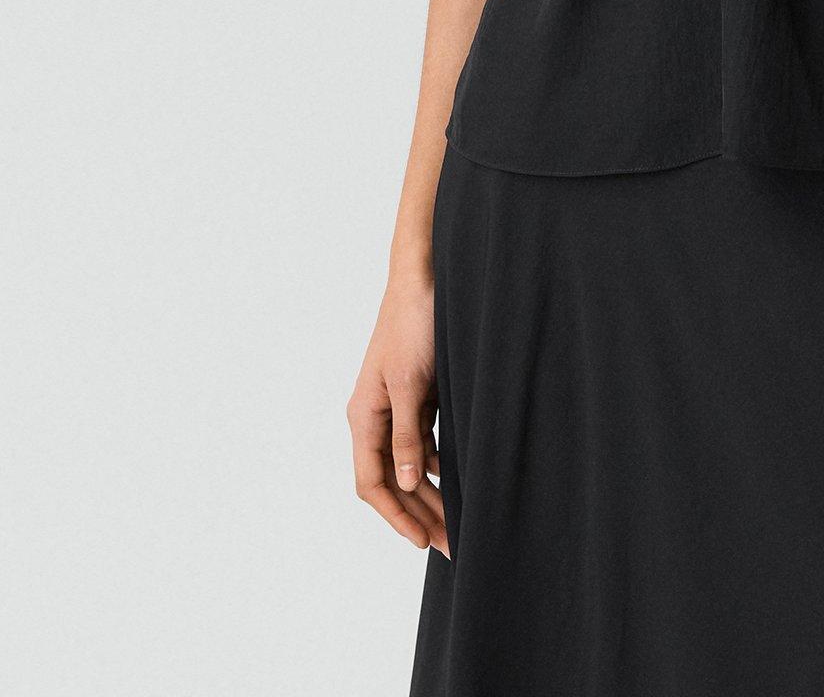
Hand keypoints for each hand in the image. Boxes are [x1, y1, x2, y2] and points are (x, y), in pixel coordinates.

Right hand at [347, 269, 447, 555]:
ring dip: (430, 494)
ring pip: (409, 466)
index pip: (372, 482)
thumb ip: (406, 434)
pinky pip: (424, 444)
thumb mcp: (412, 382)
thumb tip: (403, 482)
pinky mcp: (418, 397)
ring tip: (458, 523)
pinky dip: (438, 465)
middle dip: (418, 513)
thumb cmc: (415, 324)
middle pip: (392, 480)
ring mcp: (397, 407)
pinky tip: (458, 481)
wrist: (428, 278)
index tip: (423, 541)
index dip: (396, 516)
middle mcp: (376, 416)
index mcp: (365, 415)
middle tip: (451, 544)